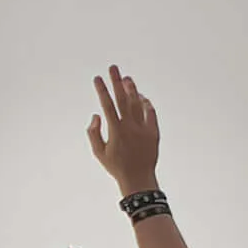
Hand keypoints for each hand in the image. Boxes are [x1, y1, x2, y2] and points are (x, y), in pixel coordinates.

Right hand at [84, 66, 160, 195]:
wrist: (138, 179)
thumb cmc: (116, 167)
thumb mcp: (99, 152)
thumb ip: (93, 133)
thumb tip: (96, 115)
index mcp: (115, 130)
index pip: (107, 104)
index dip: (102, 90)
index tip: (97, 78)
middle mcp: (130, 126)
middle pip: (122, 98)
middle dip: (116, 82)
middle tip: (113, 68)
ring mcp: (143, 128)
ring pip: (137, 103)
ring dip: (132, 89)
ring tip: (127, 78)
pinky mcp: (153, 132)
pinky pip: (150, 113)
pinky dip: (146, 104)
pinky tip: (141, 97)